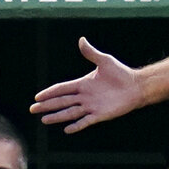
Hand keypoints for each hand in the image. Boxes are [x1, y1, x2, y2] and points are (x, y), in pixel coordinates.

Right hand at [29, 37, 143, 133]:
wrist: (136, 86)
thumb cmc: (121, 73)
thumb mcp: (104, 61)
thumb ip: (91, 53)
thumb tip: (81, 39)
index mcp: (83, 83)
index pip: (62, 89)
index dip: (49, 92)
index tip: (37, 97)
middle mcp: (84, 96)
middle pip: (61, 102)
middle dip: (47, 105)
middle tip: (33, 109)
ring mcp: (91, 106)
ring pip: (70, 112)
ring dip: (57, 116)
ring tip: (44, 120)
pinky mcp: (100, 115)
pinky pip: (85, 121)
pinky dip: (76, 125)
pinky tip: (66, 129)